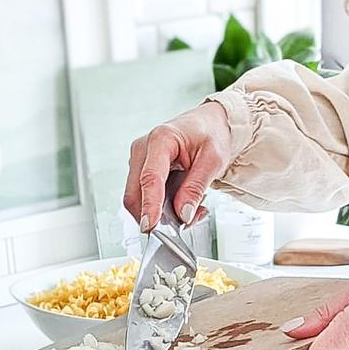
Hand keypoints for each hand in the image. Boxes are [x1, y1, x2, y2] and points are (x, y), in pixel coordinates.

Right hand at [124, 103, 230, 231]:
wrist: (208, 124)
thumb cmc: (210, 134)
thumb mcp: (214, 160)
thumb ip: (196, 187)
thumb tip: (183, 214)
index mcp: (161, 139)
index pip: (150, 178)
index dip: (149, 205)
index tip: (150, 225)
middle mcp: (143, 149)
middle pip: (135, 193)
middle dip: (155, 215)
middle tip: (184, 224)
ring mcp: (139, 160)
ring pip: (138, 199)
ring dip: (160, 214)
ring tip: (190, 210)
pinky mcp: (141, 170)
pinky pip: (144, 197)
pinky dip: (160, 208)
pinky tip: (182, 204)